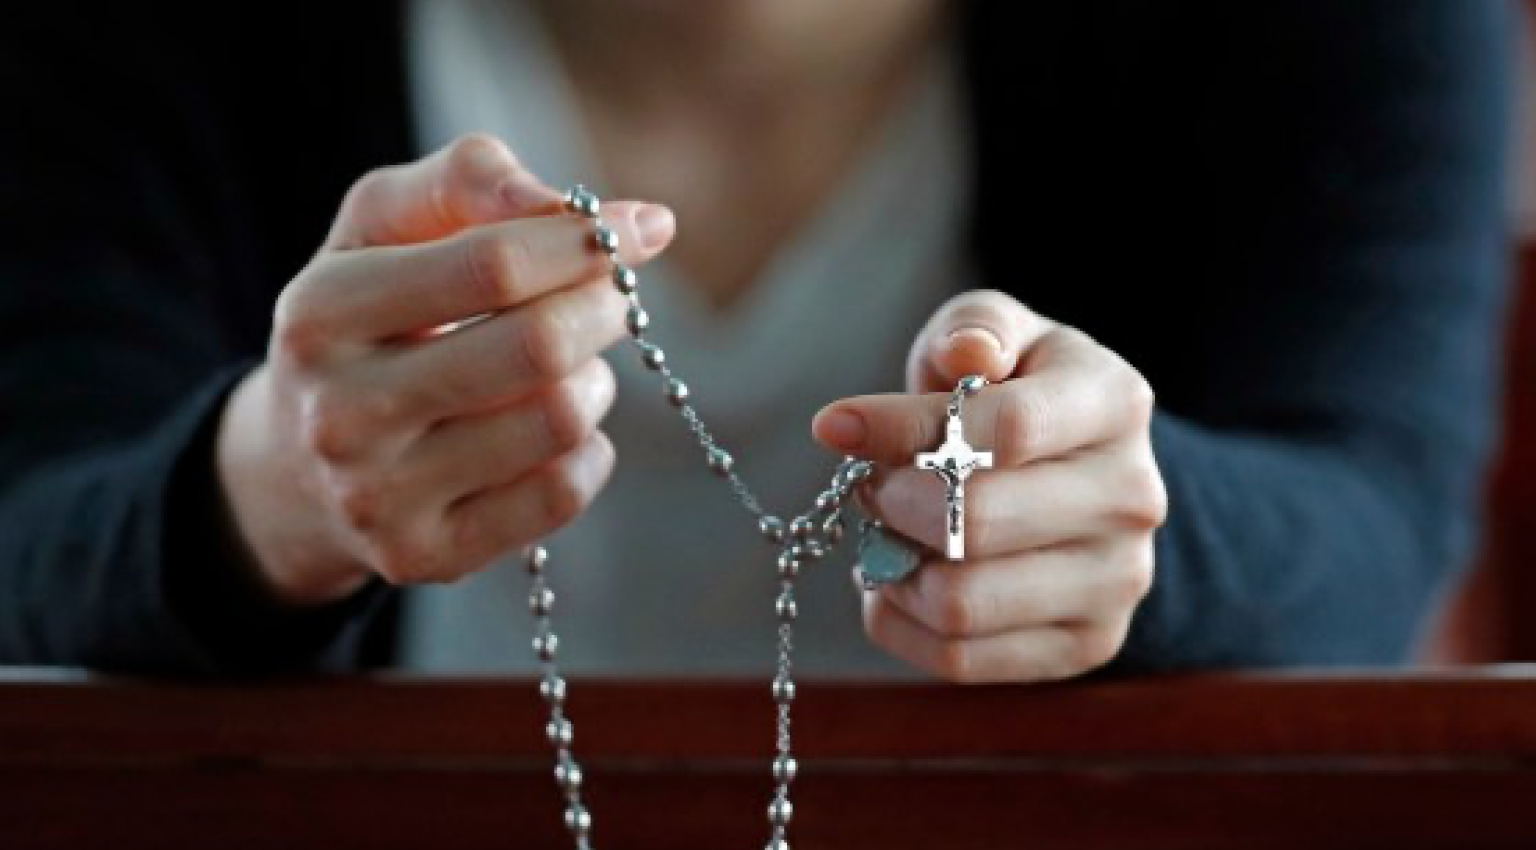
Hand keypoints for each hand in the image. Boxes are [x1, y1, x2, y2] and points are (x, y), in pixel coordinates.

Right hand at [215, 135, 675, 604]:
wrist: (299, 462)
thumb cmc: (370, 318)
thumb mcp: (383, 228)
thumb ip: (466, 180)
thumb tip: (568, 206)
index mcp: (322, 313)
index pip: (491, 266)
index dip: (585, 241)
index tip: (646, 227)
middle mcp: (341, 415)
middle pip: (538, 348)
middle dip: (602, 307)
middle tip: (615, 294)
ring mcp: (381, 497)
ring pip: (560, 421)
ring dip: (594, 379)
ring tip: (567, 367)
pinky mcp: (428, 556)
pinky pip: (563, 493)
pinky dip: (587, 449)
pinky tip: (554, 430)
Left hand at [812, 290, 1165, 682]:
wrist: (1077, 474)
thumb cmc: (1015, 391)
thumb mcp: (996, 335)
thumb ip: (974, 329)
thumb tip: (965, 357)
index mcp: (1114, 403)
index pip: (1007, 429)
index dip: (906, 429)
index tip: (835, 428)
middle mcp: (1132, 497)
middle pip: (979, 523)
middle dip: (894, 502)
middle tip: (869, 486)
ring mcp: (1117, 581)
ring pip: (962, 603)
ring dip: (893, 568)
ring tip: (886, 533)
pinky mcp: (1086, 645)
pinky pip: (959, 658)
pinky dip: (901, 620)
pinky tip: (899, 579)